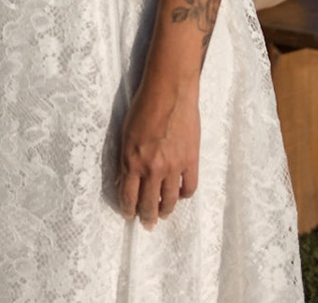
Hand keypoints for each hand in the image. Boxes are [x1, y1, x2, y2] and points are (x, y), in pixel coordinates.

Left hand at [116, 74, 200, 228]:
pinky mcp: (191, 161)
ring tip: (163, 214)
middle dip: (146, 217)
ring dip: (165, 210)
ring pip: (169, 200)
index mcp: (132, 161)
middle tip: (147, 224)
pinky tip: (180, 195)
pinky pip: (189, 188)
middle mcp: (152, 168)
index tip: (129, 215)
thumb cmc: (143, 107)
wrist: (169, 92)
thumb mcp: (126, 134)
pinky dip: (184, 195)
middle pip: (149, 203)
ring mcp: (173, 167)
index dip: (128, 209)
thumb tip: (127, 178)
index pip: (128, 195)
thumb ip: (127, 158)